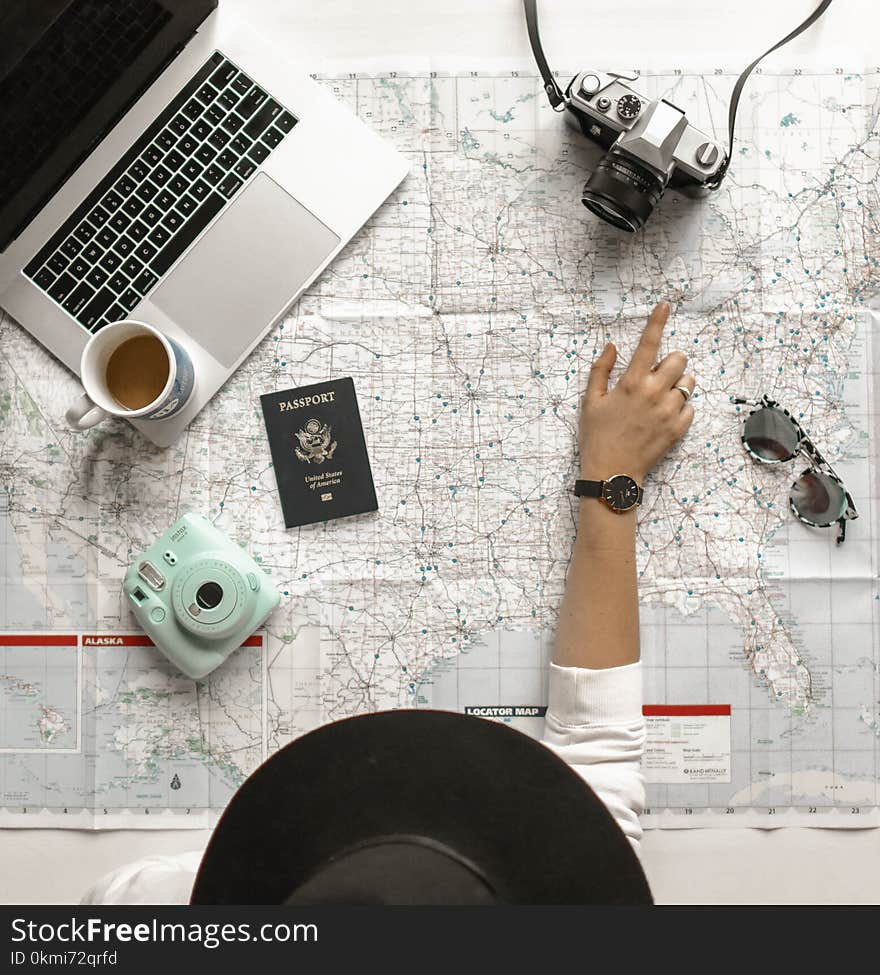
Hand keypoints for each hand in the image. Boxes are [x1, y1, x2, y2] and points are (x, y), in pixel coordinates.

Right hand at [579, 302, 694, 483]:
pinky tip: (663, 416)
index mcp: (631, 383)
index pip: (649, 343)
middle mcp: (653, 393)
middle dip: (671, 362)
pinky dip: (680, 408)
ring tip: (661, 397)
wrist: (612, 473)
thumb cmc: (597, 436)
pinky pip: (690, 408)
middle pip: (679, 360)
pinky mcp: (678, 429)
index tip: (666, 304)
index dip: (658, 320)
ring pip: (688, 383)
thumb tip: (613, 346)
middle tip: (657, 374)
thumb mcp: (590, 401)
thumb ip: (600, 370)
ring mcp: (668, 412)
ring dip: (678, 384)